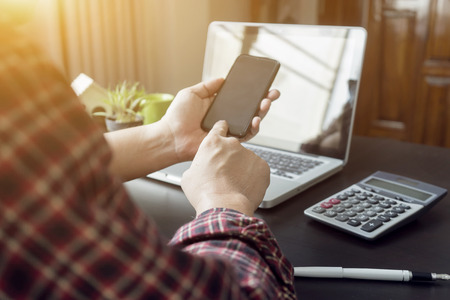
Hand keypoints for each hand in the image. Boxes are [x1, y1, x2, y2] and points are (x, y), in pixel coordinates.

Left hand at [160, 78, 279, 161]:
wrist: (172, 137)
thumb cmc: (177, 117)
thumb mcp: (191, 93)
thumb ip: (208, 86)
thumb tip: (223, 77)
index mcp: (218, 106)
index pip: (240, 97)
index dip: (253, 91)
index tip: (263, 83)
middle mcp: (226, 117)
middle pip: (250, 108)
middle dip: (264, 100)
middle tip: (272, 93)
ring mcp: (228, 129)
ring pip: (252, 121)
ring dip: (262, 112)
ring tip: (266, 104)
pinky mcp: (229, 141)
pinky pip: (246, 135)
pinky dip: (254, 128)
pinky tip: (256, 120)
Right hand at [181, 121, 269, 215]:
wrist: (224, 207)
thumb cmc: (204, 193)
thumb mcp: (189, 175)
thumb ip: (199, 165)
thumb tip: (202, 169)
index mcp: (213, 143)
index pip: (220, 127)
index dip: (221, 132)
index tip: (223, 136)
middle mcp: (233, 144)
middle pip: (234, 148)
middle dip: (231, 158)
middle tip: (225, 175)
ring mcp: (250, 154)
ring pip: (247, 160)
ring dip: (243, 169)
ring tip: (234, 185)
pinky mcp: (263, 166)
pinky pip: (258, 170)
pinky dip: (254, 178)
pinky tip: (244, 188)